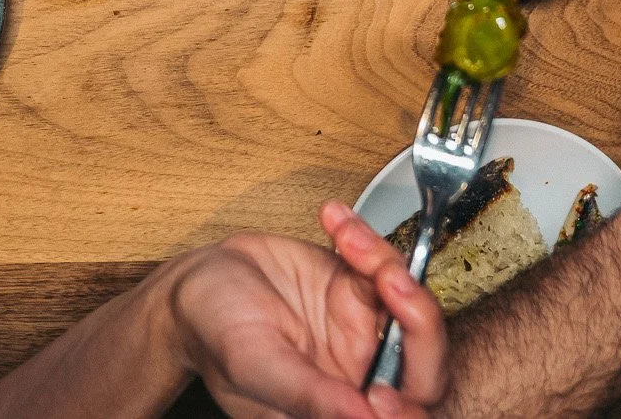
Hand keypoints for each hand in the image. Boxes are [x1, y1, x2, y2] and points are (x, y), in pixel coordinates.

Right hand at [161, 202, 445, 418]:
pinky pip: (383, 263)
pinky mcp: (356, 286)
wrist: (197, 281)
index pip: (398, 416)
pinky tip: (335, 221)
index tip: (383, 391)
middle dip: (417, 321)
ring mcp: (361, 331)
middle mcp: (358, 375)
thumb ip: (309, 393)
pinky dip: (364, 236)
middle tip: (387, 282)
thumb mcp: (254, 364)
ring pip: (409, 306)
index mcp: (336, 410)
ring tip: (349, 239)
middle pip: (422, 364)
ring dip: (385, 264)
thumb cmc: (212, 333)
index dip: (407, 407)